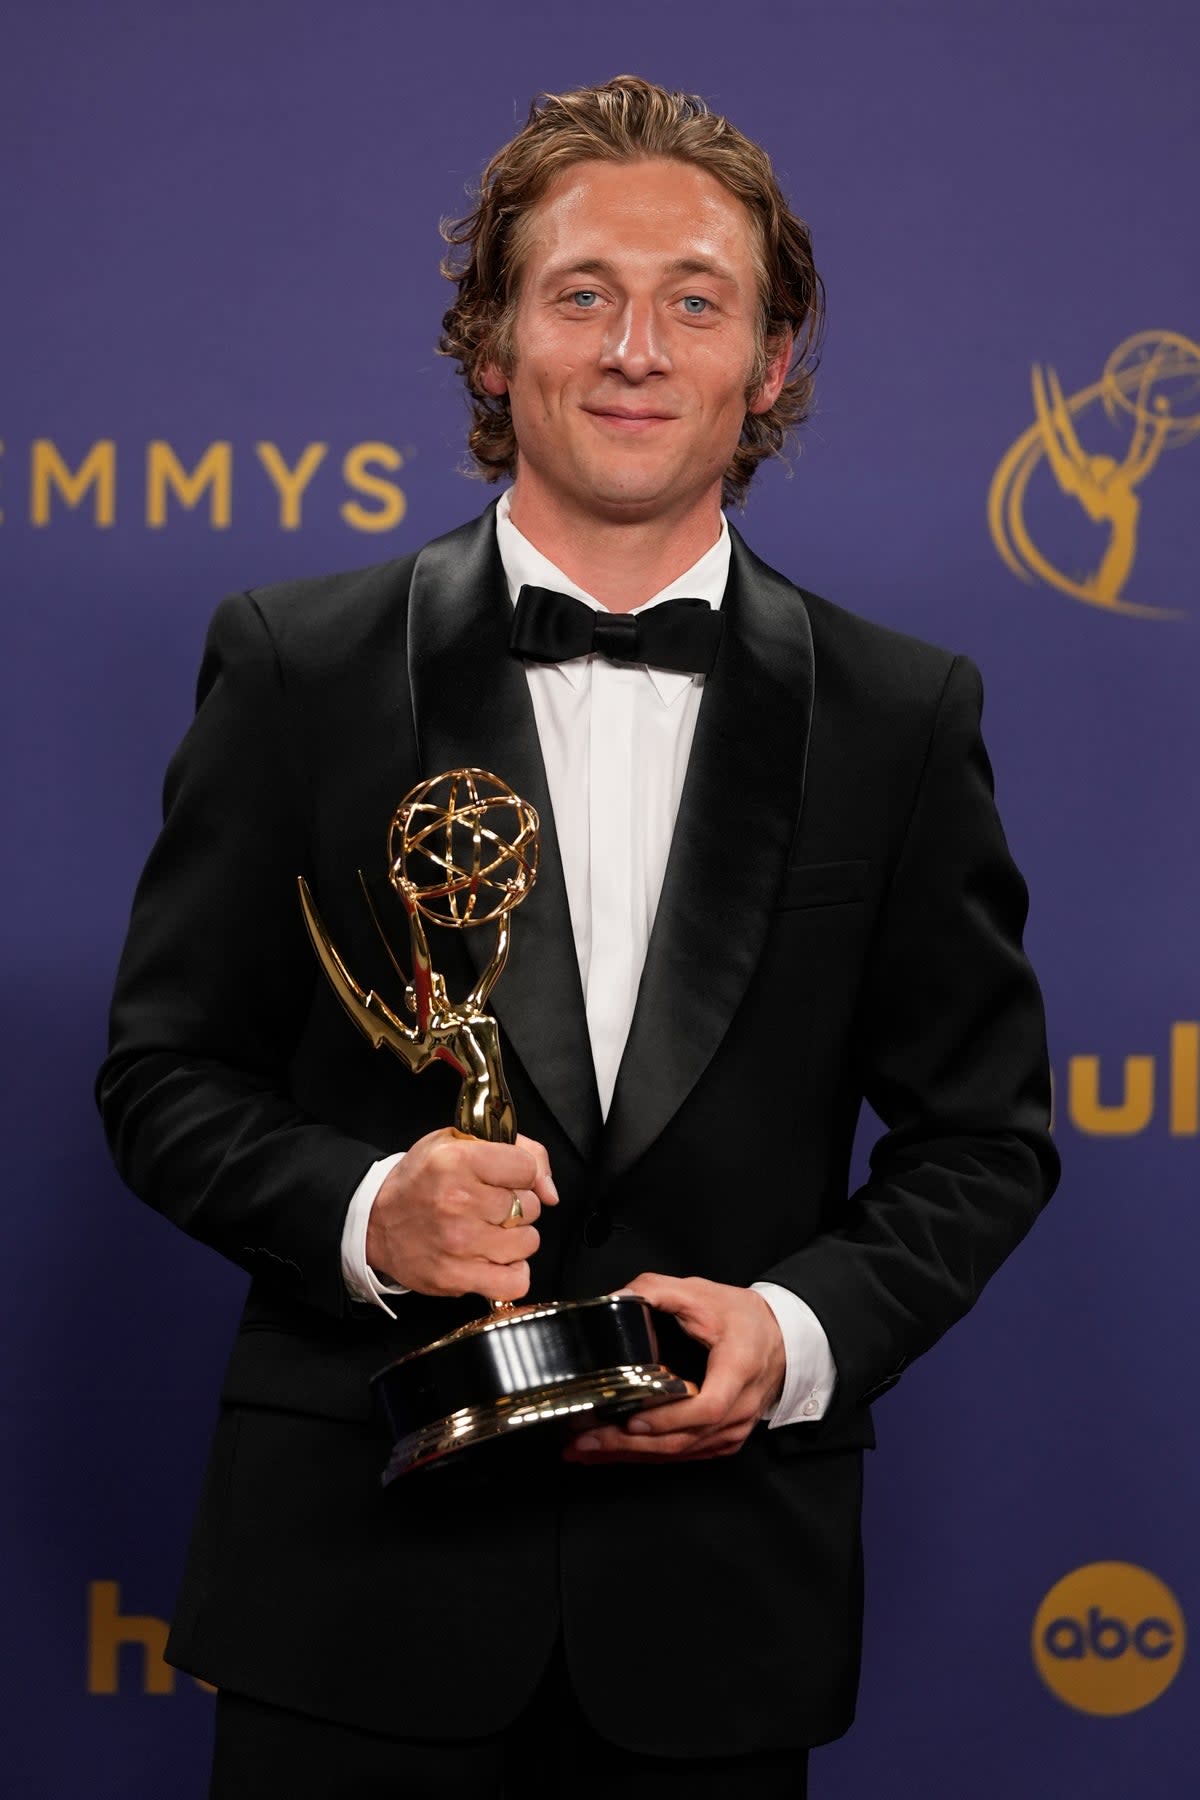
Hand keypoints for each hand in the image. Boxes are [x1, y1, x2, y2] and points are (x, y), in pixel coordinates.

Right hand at [366, 1128, 556, 1300]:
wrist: (374, 1222)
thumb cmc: (420, 1180)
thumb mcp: (458, 1143)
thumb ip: (517, 1149)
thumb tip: (550, 1190)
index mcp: (458, 1160)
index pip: (527, 1167)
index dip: (521, 1173)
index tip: (505, 1178)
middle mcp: (459, 1201)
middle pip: (530, 1206)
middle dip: (517, 1205)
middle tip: (489, 1205)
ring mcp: (459, 1243)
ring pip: (528, 1242)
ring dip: (515, 1238)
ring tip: (490, 1231)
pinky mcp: (456, 1277)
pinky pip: (515, 1281)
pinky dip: (512, 1272)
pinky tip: (495, 1259)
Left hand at [563, 1274, 785, 1463]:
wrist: (781, 1338)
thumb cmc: (743, 1317)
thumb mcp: (702, 1293)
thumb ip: (657, 1290)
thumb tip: (616, 1297)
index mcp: (738, 1369)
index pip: (707, 1406)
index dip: (668, 1419)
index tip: (632, 1418)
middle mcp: (739, 1409)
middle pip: (684, 1439)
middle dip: (630, 1444)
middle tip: (585, 1441)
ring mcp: (733, 1430)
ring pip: (680, 1452)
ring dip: (631, 1455)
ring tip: (586, 1449)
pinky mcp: (724, 1439)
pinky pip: (684, 1453)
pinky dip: (648, 1455)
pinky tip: (614, 1452)